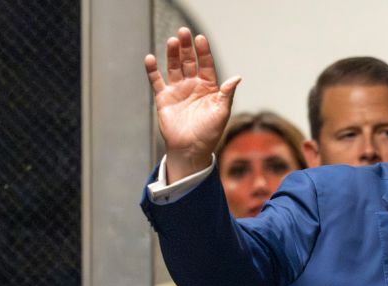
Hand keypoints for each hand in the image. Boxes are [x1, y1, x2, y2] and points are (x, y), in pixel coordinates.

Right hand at [143, 27, 240, 182]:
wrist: (191, 150)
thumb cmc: (209, 133)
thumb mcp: (221, 112)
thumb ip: (227, 94)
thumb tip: (237, 77)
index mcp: (209, 88)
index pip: (206, 65)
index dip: (204, 52)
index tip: (201, 39)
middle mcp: (193, 86)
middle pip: (189, 62)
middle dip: (186, 47)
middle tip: (183, 32)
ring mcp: (178, 90)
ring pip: (174, 67)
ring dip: (172, 54)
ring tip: (172, 41)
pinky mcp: (163, 98)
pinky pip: (157, 81)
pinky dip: (152, 70)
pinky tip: (150, 59)